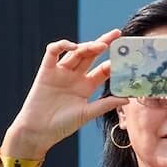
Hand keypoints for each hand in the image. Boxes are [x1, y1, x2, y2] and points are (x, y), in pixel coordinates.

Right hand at [4, 31, 125, 159]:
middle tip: (116, 34)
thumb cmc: (62, 125)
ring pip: (76, 52)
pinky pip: (52, 53)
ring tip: (101, 45)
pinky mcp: (46, 71)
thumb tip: (128, 99)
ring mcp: (61, 73)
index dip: (114, 62)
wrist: (38, 132)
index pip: (104, 69)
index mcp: (87, 86)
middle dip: (103, 43)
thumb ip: (106, 104)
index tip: (127, 56)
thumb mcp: (87, 113)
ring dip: (88, 45)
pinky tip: (73, 47)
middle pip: (91, 55)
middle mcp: (75, 76)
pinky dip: (62, 45)